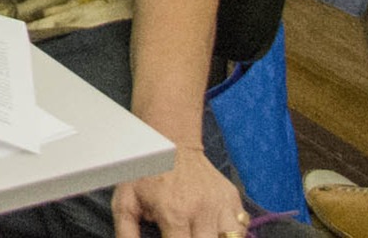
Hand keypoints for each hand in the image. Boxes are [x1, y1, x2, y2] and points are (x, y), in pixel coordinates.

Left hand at [110, 144, 244, 237]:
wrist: (172, 141)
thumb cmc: (145, 173)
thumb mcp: (126, 201)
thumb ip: (127, 232)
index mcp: (174, 213)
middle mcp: (202, 210)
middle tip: (184, 236)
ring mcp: (222, 204)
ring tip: (198, 233)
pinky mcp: (233, 198)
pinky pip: (241, 228)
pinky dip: (231, 235)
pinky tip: (214, 232)